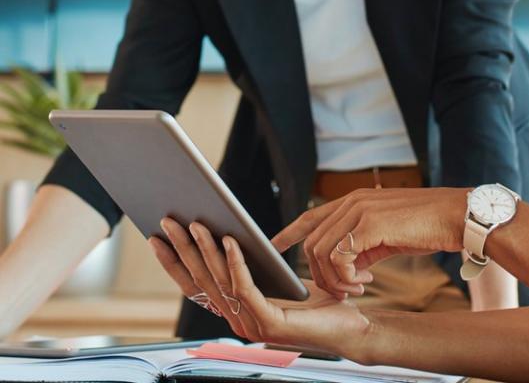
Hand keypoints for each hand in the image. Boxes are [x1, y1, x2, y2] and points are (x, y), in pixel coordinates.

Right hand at [148, 219, 367, 349]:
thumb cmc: (320, 302)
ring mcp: (250, 325)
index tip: (157, 238)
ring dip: (205, 250)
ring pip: (219, 282)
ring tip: (196, 224)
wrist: (351, 326)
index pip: (196, 286)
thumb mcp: (280, 279)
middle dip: (181, 249)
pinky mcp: (269, 323)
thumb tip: (229, 236)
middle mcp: (237, 321)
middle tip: (167, 222)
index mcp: (237, 311)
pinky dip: (235, 262)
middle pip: (201, 281)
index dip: (174, 262)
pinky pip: (245, 287)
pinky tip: (230, 240)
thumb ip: (255, 268)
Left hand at [271, 187, 466, 298]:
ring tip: (357, 288)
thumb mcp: (388, 234)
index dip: (289, 232)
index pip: (311, 215)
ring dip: (334, 279)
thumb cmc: (428, 225)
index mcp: (356, 200)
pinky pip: (339, 257)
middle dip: (321, 274)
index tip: (273, 246)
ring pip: (321, 252)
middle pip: (312, 242)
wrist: (456, 216)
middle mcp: (352, 201)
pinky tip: (365, 281)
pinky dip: (345, 276)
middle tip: (345, 290)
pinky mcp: (369, 224)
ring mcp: (359, 210)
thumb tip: (348, 266)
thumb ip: (363, 244)